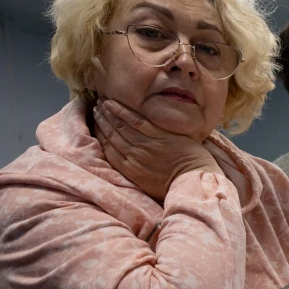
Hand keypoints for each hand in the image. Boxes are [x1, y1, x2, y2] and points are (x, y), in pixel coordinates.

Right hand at [92, 99, 220, 201]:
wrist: (193, 181)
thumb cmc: (173, 185)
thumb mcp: (147, 185)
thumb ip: (134, 172)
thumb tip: (124, 161)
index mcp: (129, 170)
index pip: (108, 149)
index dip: (99, 134)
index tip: (94, 124)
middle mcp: (133, 156)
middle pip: (111, 135)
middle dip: (101, 121)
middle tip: (95, 109)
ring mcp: (146, 145)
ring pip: (120, 126)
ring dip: (109, 113)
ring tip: (102, 103)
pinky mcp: (159, 136)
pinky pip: (136, 121)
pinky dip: (123, 111)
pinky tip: (114, 103)